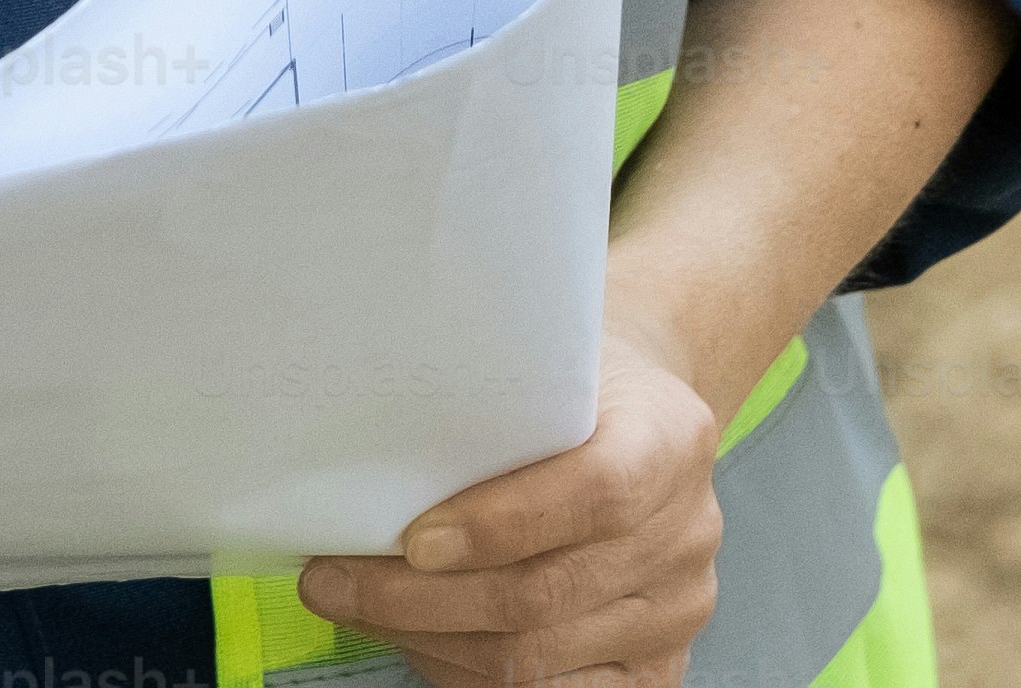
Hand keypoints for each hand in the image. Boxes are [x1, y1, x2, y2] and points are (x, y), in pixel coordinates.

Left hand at [291, 320, 722, 686]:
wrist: (638, 416)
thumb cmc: (572, 389)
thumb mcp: (545, 363)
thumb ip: (489, 407)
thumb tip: (367, 459)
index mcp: (671, 437)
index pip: (595, 492)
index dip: (500, 524)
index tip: (413, 538)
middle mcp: (687, 533)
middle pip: (546, 595)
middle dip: (421, 600)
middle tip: (333, 581)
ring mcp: (677, 610)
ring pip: (536, 659)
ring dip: (430, 640)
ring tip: (359, 606)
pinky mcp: (656, 666)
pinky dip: (467, 673)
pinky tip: (419, 640)